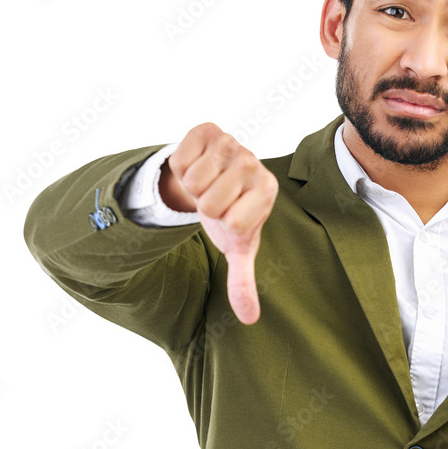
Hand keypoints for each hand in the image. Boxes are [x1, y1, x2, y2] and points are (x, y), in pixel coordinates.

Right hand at [162, 122, 278, 323]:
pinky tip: (197, 166)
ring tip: (208, 184)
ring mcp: (232, 143)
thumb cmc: (230, 215)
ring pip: (193, 180)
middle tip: (216, 200)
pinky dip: (181, 167)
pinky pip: (180, 156)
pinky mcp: (208, 129)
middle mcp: (254, 164)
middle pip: (208, 202)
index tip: (230, 217)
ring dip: (193, 187)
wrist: (216, 178)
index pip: (232, 221)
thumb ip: (242, 282)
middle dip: (205, 207)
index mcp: (267, 192)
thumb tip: (249, 319)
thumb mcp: (237, 248)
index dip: (222, 225)